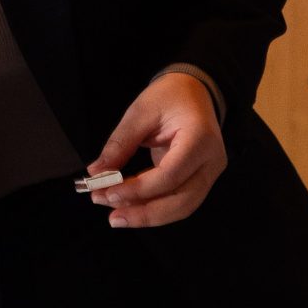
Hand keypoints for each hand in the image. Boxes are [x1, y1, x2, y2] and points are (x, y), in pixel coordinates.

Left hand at [86, 71, 225, 229]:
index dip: (138, 189)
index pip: (170, 175)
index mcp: (200, 138)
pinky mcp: (200, 180)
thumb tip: (97, 173)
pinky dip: (154, 208)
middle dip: (144, 213)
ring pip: (182, 208)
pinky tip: (131, 207)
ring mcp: (209, 173)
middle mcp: (211, 160)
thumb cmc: (170, 96)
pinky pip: (179, 202)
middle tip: (113, 216)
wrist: (194, 91)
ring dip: (148, 216)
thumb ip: (120, 144)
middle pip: (181, 201)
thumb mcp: (140, 112)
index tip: (109, 193)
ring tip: (118, 216)